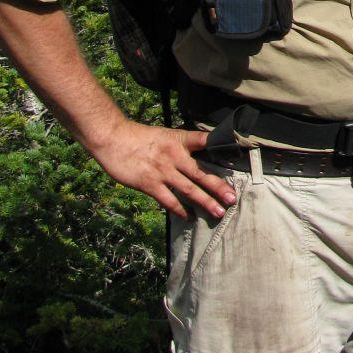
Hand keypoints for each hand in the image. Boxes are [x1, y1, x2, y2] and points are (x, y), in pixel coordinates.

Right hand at [91, 120, 236, 219]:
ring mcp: (163, 171)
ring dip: (205, 202)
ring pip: (189, 190)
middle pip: (202, 173)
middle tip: (232, 199)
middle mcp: (175, 156)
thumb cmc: (138, 137)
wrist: (113, 139)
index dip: (222, 144)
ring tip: (218, 212)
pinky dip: (180, 210)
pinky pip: (168, 200)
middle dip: (219, 187)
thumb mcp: (164, 135)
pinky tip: (189, 217)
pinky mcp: (149, 184)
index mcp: (179, 140)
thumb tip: (196, 156)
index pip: (205, 140)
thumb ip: (180, 146)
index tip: (239, 149)